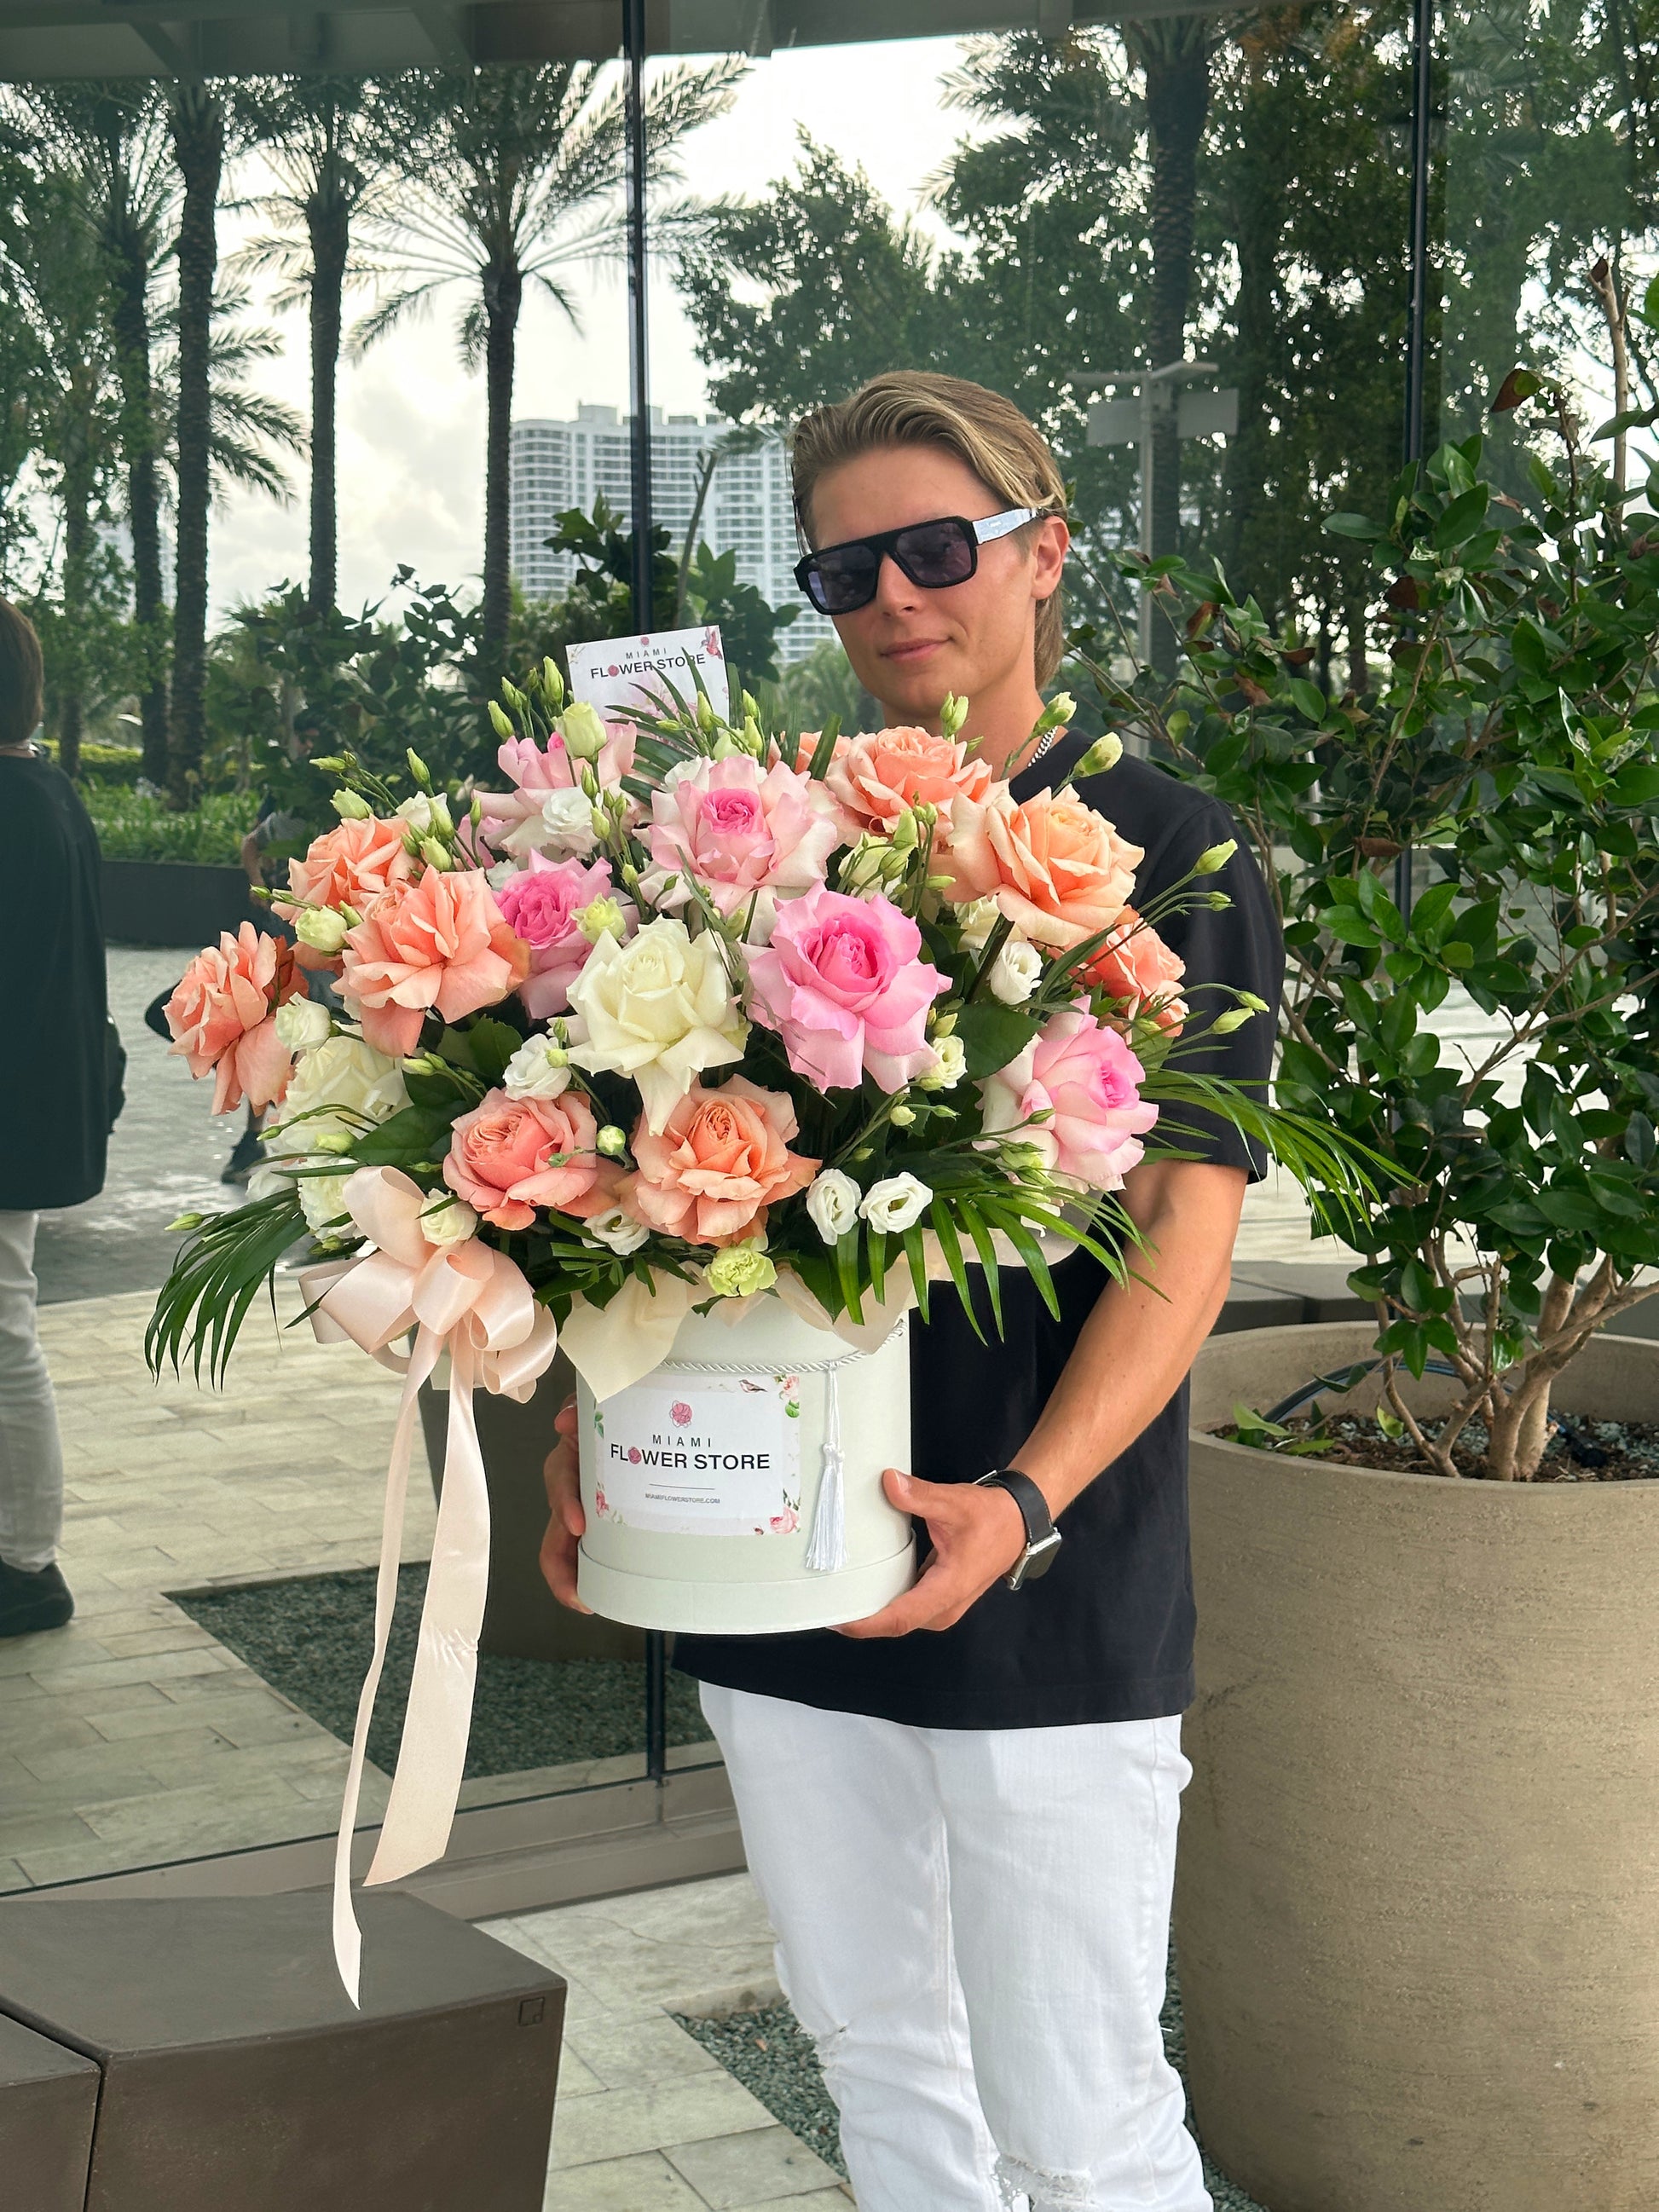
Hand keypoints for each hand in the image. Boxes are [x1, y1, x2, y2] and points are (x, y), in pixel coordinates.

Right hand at [539, 1397, 593, 1613]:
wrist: (628, 1420)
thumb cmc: (606, 1418)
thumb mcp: (592, 1409)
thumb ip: (578, 1409)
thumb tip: (565, 1419)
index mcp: (570, 1463)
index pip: (560, 1483)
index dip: (565, 1504)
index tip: (577, 1525)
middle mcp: (571, 1492)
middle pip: (555, 1532)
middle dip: (560, 1567)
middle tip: (576, 1593)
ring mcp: (583, 1512)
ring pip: (567, 1550)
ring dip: (572, 1579)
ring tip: (587, 1602)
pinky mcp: (599, 1527)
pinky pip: (587, 1555)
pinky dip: (589, 1577)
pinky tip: (601, 1596)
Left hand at [835, 1469, 1029, 1638]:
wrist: (1017, 1524)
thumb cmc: (990, 1518)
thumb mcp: (954, 1503)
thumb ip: (920, 1495)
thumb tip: (888, 1482)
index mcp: (947, 1590)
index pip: (899, 1618)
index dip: (865, 1622)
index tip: (835, 1618)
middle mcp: (943, 1608)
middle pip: (894, 1623)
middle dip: (860, 1618)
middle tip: (824, 1602)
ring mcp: (941, 1606)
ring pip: (899, 1618)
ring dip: (870, 1611)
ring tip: (835, 1595)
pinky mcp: (937, 1598)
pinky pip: (905, 1607)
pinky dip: (883, 1600)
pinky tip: (861, 1586)